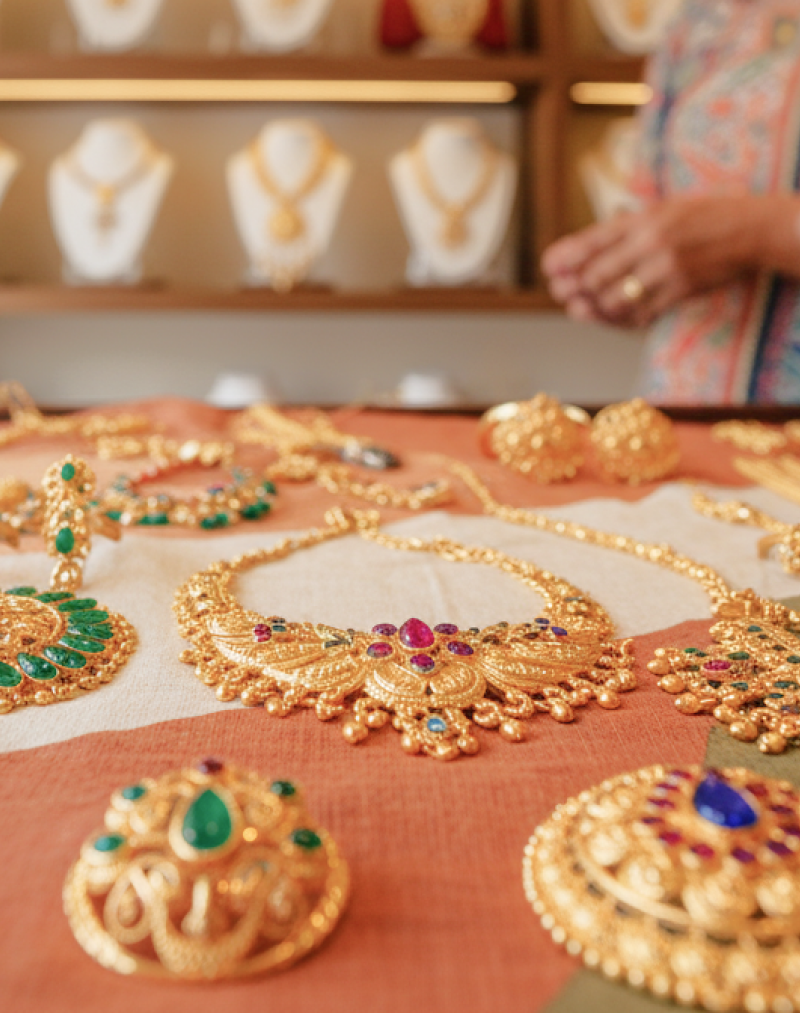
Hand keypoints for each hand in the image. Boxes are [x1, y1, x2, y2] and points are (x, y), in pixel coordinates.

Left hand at [542, 195, 768, 327]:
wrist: (749, 230)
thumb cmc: (700, 218)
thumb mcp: (661, 209)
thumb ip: (625, 227)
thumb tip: (583, 247)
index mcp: (643, 219)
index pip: (592, 241)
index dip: (565, 257)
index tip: (550, 268)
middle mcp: (651, 243)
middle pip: (596, 275)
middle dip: (574, 288)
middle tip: (563, 293)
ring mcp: (666, 269)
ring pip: (615, 299)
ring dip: (594, 308)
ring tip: (582, 308)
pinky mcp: (680, 290)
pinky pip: (641, 313)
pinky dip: (623, 317)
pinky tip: (613, 315)